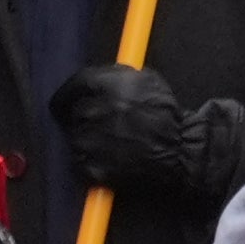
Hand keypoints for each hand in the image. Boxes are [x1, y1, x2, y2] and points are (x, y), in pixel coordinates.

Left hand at [45, 62, 244, 205]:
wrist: (179, 152)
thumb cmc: (164, 115)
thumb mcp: (146, 80)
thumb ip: (117, 76)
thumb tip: (95, 80)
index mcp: (108, 85)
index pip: (74, 84)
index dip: (68, 93)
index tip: (66, 101)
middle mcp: (96, 110)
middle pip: (73, 111)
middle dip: (84, 117)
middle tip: (102, 123)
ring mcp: (91, 141)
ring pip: (75, 137)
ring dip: (87, 138)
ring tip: (110, 142)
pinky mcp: (92, 167)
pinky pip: (80, 161)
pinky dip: (90, 160)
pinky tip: (110, 158)